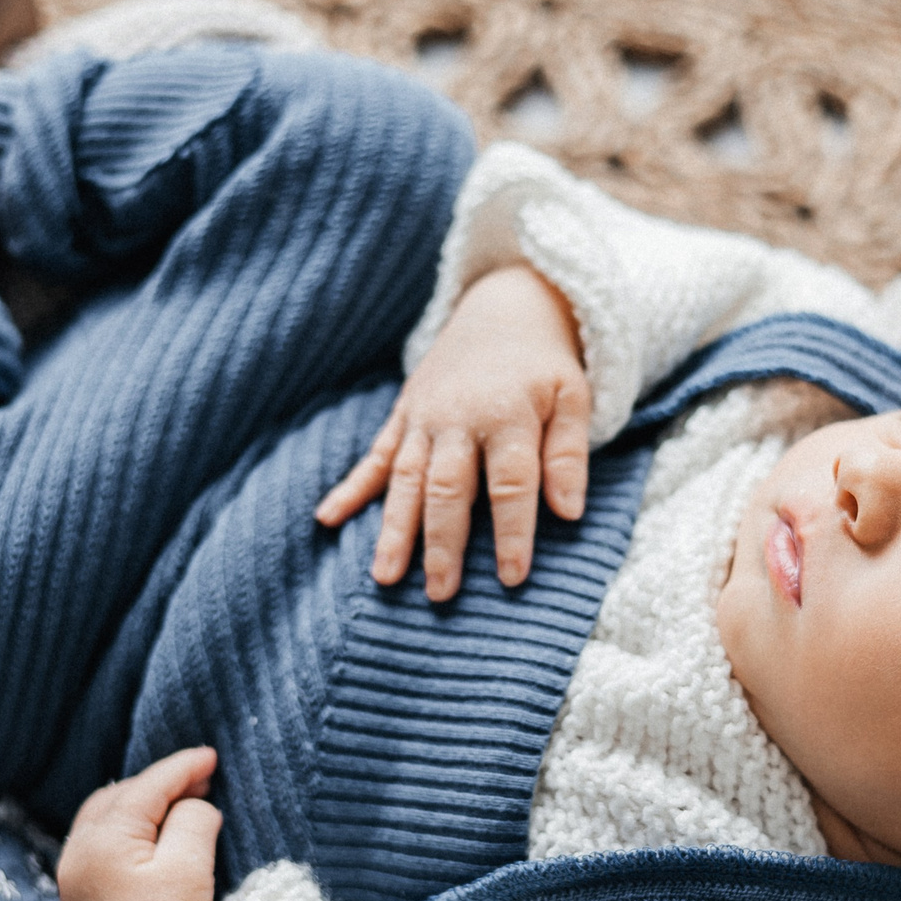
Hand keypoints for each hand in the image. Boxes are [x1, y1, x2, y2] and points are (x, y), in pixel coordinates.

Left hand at [57, 746, 222, 900]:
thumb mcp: (189, 866)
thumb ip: (192, 821)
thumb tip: (193, 807)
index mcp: (99, 841)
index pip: (143, 789)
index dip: (180, 769)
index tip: (212, 757)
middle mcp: (75, 859)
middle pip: (115, 802)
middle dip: (156, 786)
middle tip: (198, 779)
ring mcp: (74, 887)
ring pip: (103, 827)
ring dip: (139, 810)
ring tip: (177, 804)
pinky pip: (101, 853)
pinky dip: (127, 836)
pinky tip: (152, 840)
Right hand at [315, 264, 590, 600]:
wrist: (502, 308)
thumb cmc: (545, 366)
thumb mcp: (573, 398)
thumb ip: (569, 453)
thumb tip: (569, 513)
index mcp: (508, 415)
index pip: (510, 483)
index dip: (513, 531)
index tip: (513, 578)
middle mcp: (458, 419)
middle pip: (448, 488)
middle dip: (441, 542)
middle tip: (439, 592)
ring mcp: (424, 418)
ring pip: (406, 480)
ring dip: (394, 529)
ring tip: (385, 576)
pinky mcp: (403, 417)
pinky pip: (375, 457)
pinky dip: (350, 488)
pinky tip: (327, 518)